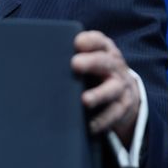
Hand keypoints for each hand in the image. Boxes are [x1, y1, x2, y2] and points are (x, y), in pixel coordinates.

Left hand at [71, 30, 139, 145]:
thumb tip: (42, 54)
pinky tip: (90, 126)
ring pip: (111, 91)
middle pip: (105, 62)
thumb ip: (73, 53)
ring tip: (85, 100)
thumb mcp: (92, 56)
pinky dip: (101, 121)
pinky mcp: (121, 108)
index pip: (99, 42)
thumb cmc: (98, 70)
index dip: (90, 41)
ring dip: (98, 95)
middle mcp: (114, 67)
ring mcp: (119, 88)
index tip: (77, 43)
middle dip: (91, 62)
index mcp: (105, 51)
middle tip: (75, 64)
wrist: (126, 90)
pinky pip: (113, 115)